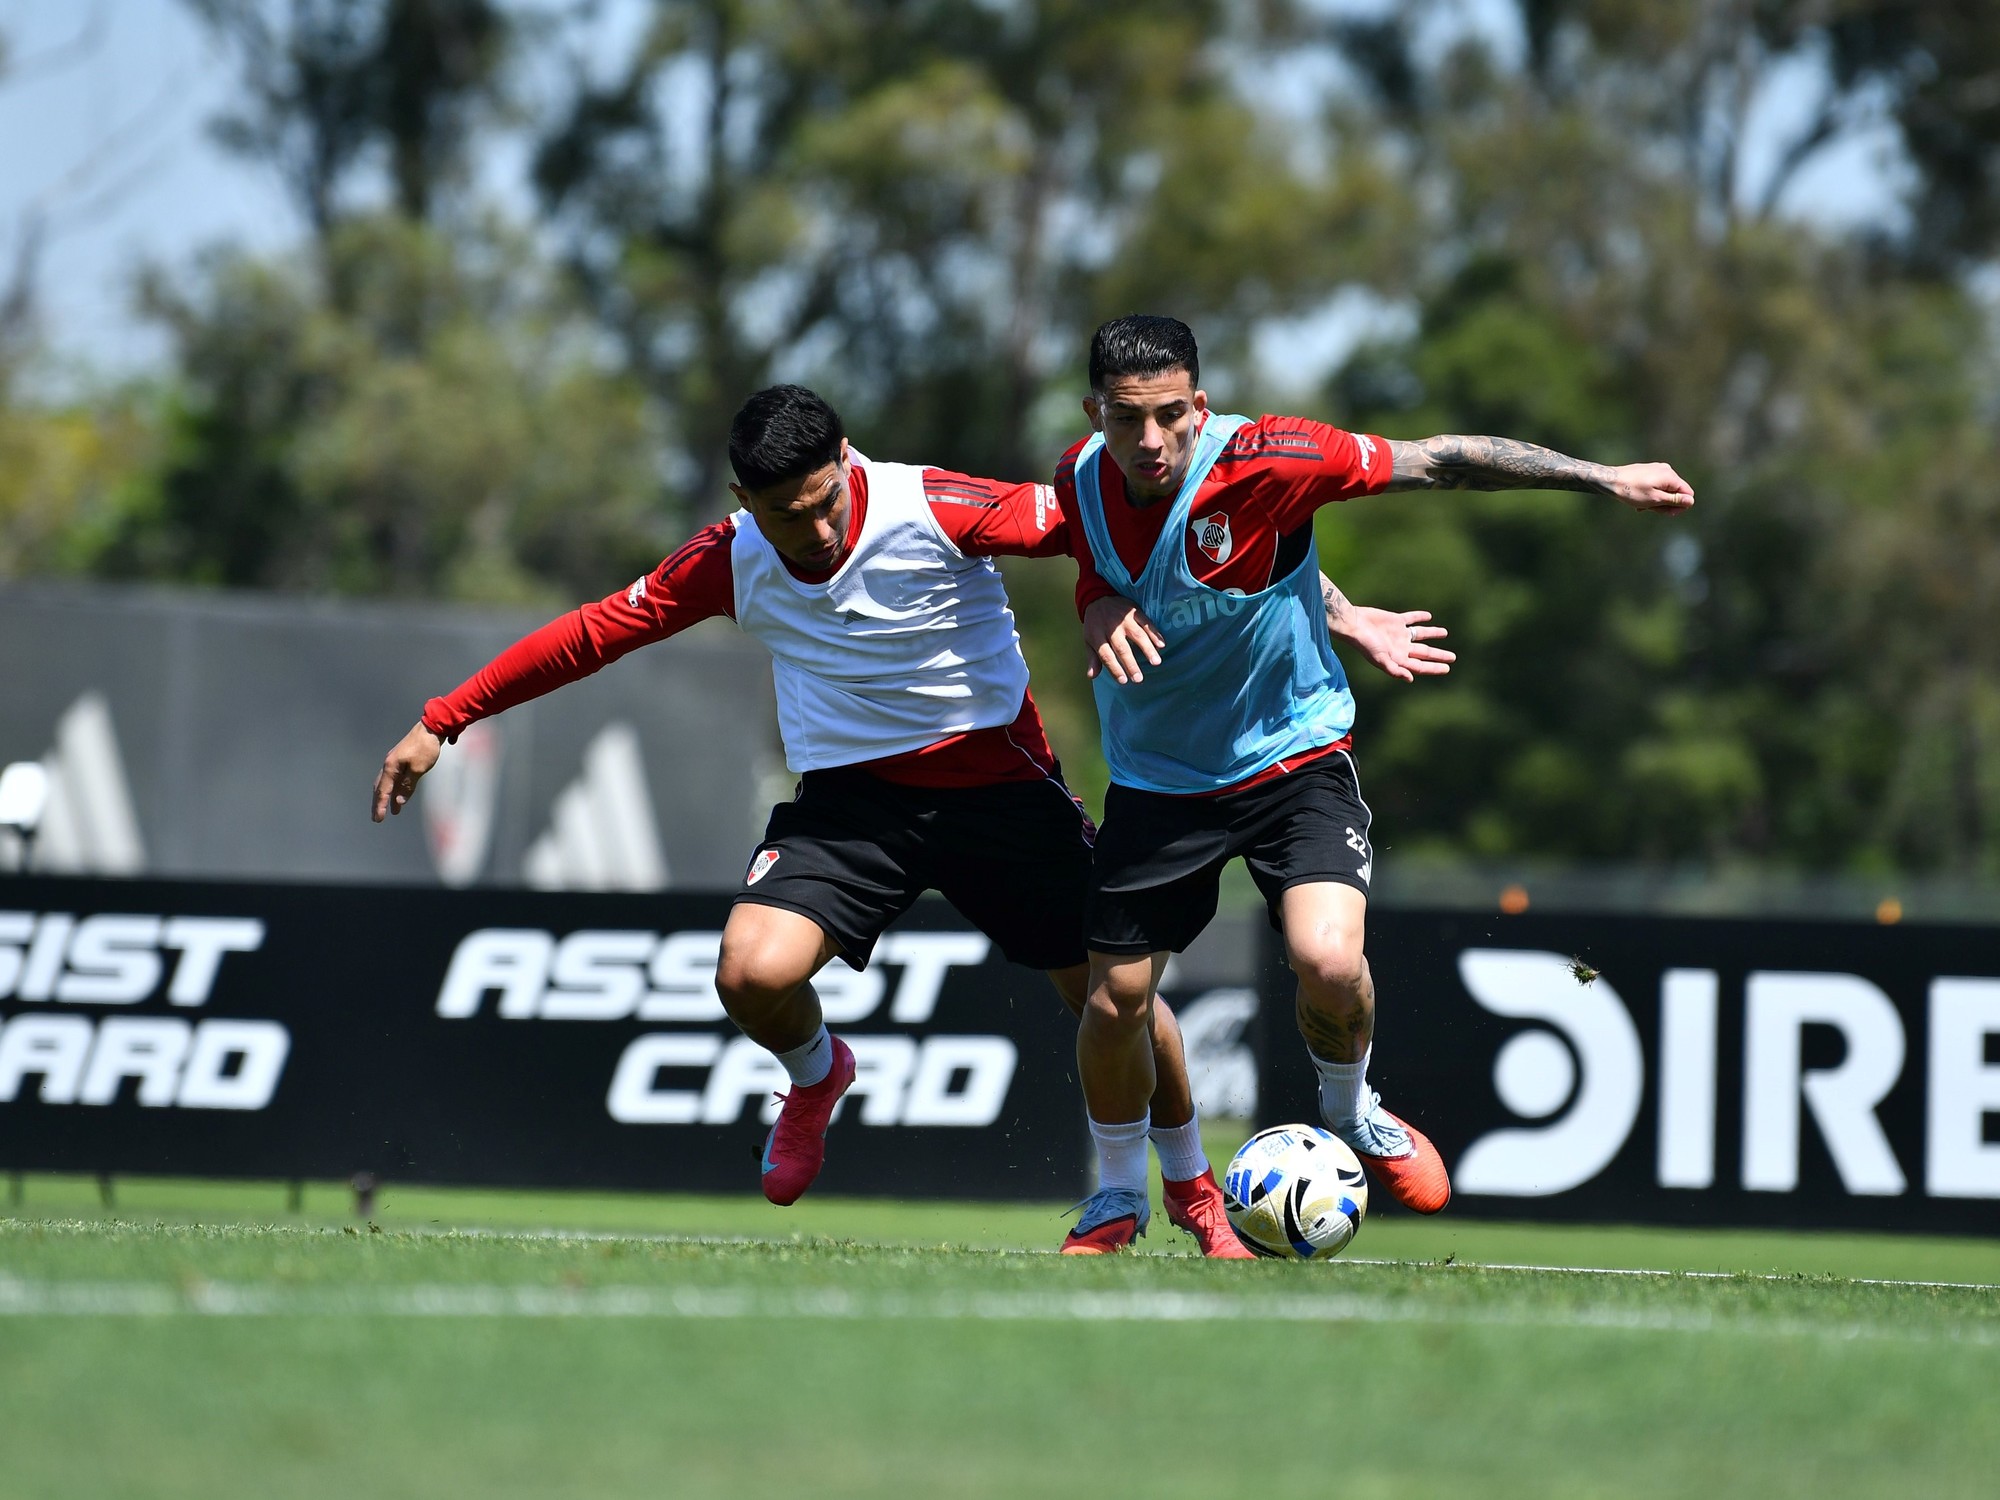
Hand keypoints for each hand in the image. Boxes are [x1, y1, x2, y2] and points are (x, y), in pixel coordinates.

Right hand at [372, 721, 442, 821]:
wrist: (432, 727)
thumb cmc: (426, 748)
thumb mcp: (418, 769)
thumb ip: (407, 786)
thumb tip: (398, 801)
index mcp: (391, 767)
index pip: (383, 791)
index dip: (380, 806)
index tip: (379, 819)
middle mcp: (389, 764)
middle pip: (380, 787)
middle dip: (379, 803)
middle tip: (377, 818)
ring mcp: (394, 761)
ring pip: (386, 783)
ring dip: (387, 797)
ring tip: (391, 811)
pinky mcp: (402, 759)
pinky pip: (394, 778)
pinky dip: (394, 788)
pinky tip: (398, 795)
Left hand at [1084, 595, 1164, 683]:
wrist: (1099, 596)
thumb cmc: (1095, 623)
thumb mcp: (1089, 639)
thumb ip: (1093, 658)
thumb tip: (1092, 676)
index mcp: (1097, 636)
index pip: (1106, 655)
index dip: (1114, 668)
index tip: (1123, 681)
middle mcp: (1111, 628)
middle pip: (1122, 648)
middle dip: (1131, 664)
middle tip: (1139, 679)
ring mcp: (1124, 619)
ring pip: (1137, 635)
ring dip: (1147, 649)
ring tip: (1156, 662)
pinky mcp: (1134, 611)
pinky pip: (1146, 623)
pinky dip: (1155, 633)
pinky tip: (1162, 644)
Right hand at [1338, 608, 1453, 682]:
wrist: (1353, 624)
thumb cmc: (1365, 644)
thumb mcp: (1380, 659)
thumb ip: (1395, 670)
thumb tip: (1411, 679)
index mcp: (1398, 658)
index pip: (1420, 666)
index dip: (1434, 668)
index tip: (1447, 669)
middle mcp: (1400, 647)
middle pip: (1424, 652)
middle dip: (1438, 655)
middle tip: (1452, 658)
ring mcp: (1398, 634)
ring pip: (1420, 635)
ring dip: (1433, 633)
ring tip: (1445, 633)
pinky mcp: (1395, 620)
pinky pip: (1411, 619)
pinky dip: (1420, 617)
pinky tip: (1428, 616)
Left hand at [1609, 462, 1693, 513]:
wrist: (1611, 480)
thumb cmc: (1632, 491)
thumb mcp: (1655, 500)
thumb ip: (1674, 500)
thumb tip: (1691, 501)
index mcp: (1671, 476)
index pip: (1687, 493)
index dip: (1680, 506)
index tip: (1667, 513)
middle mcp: (1667, 470)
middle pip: (1676, 492)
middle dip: (1666, 504)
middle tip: (1651, 510)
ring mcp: (1657, 469)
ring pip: (1665, 490)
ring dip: (1656, 501)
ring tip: (1643, 506)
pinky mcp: (1649, 471)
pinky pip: (1656, 486)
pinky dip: (1651, 495)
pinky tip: (1640, 502)